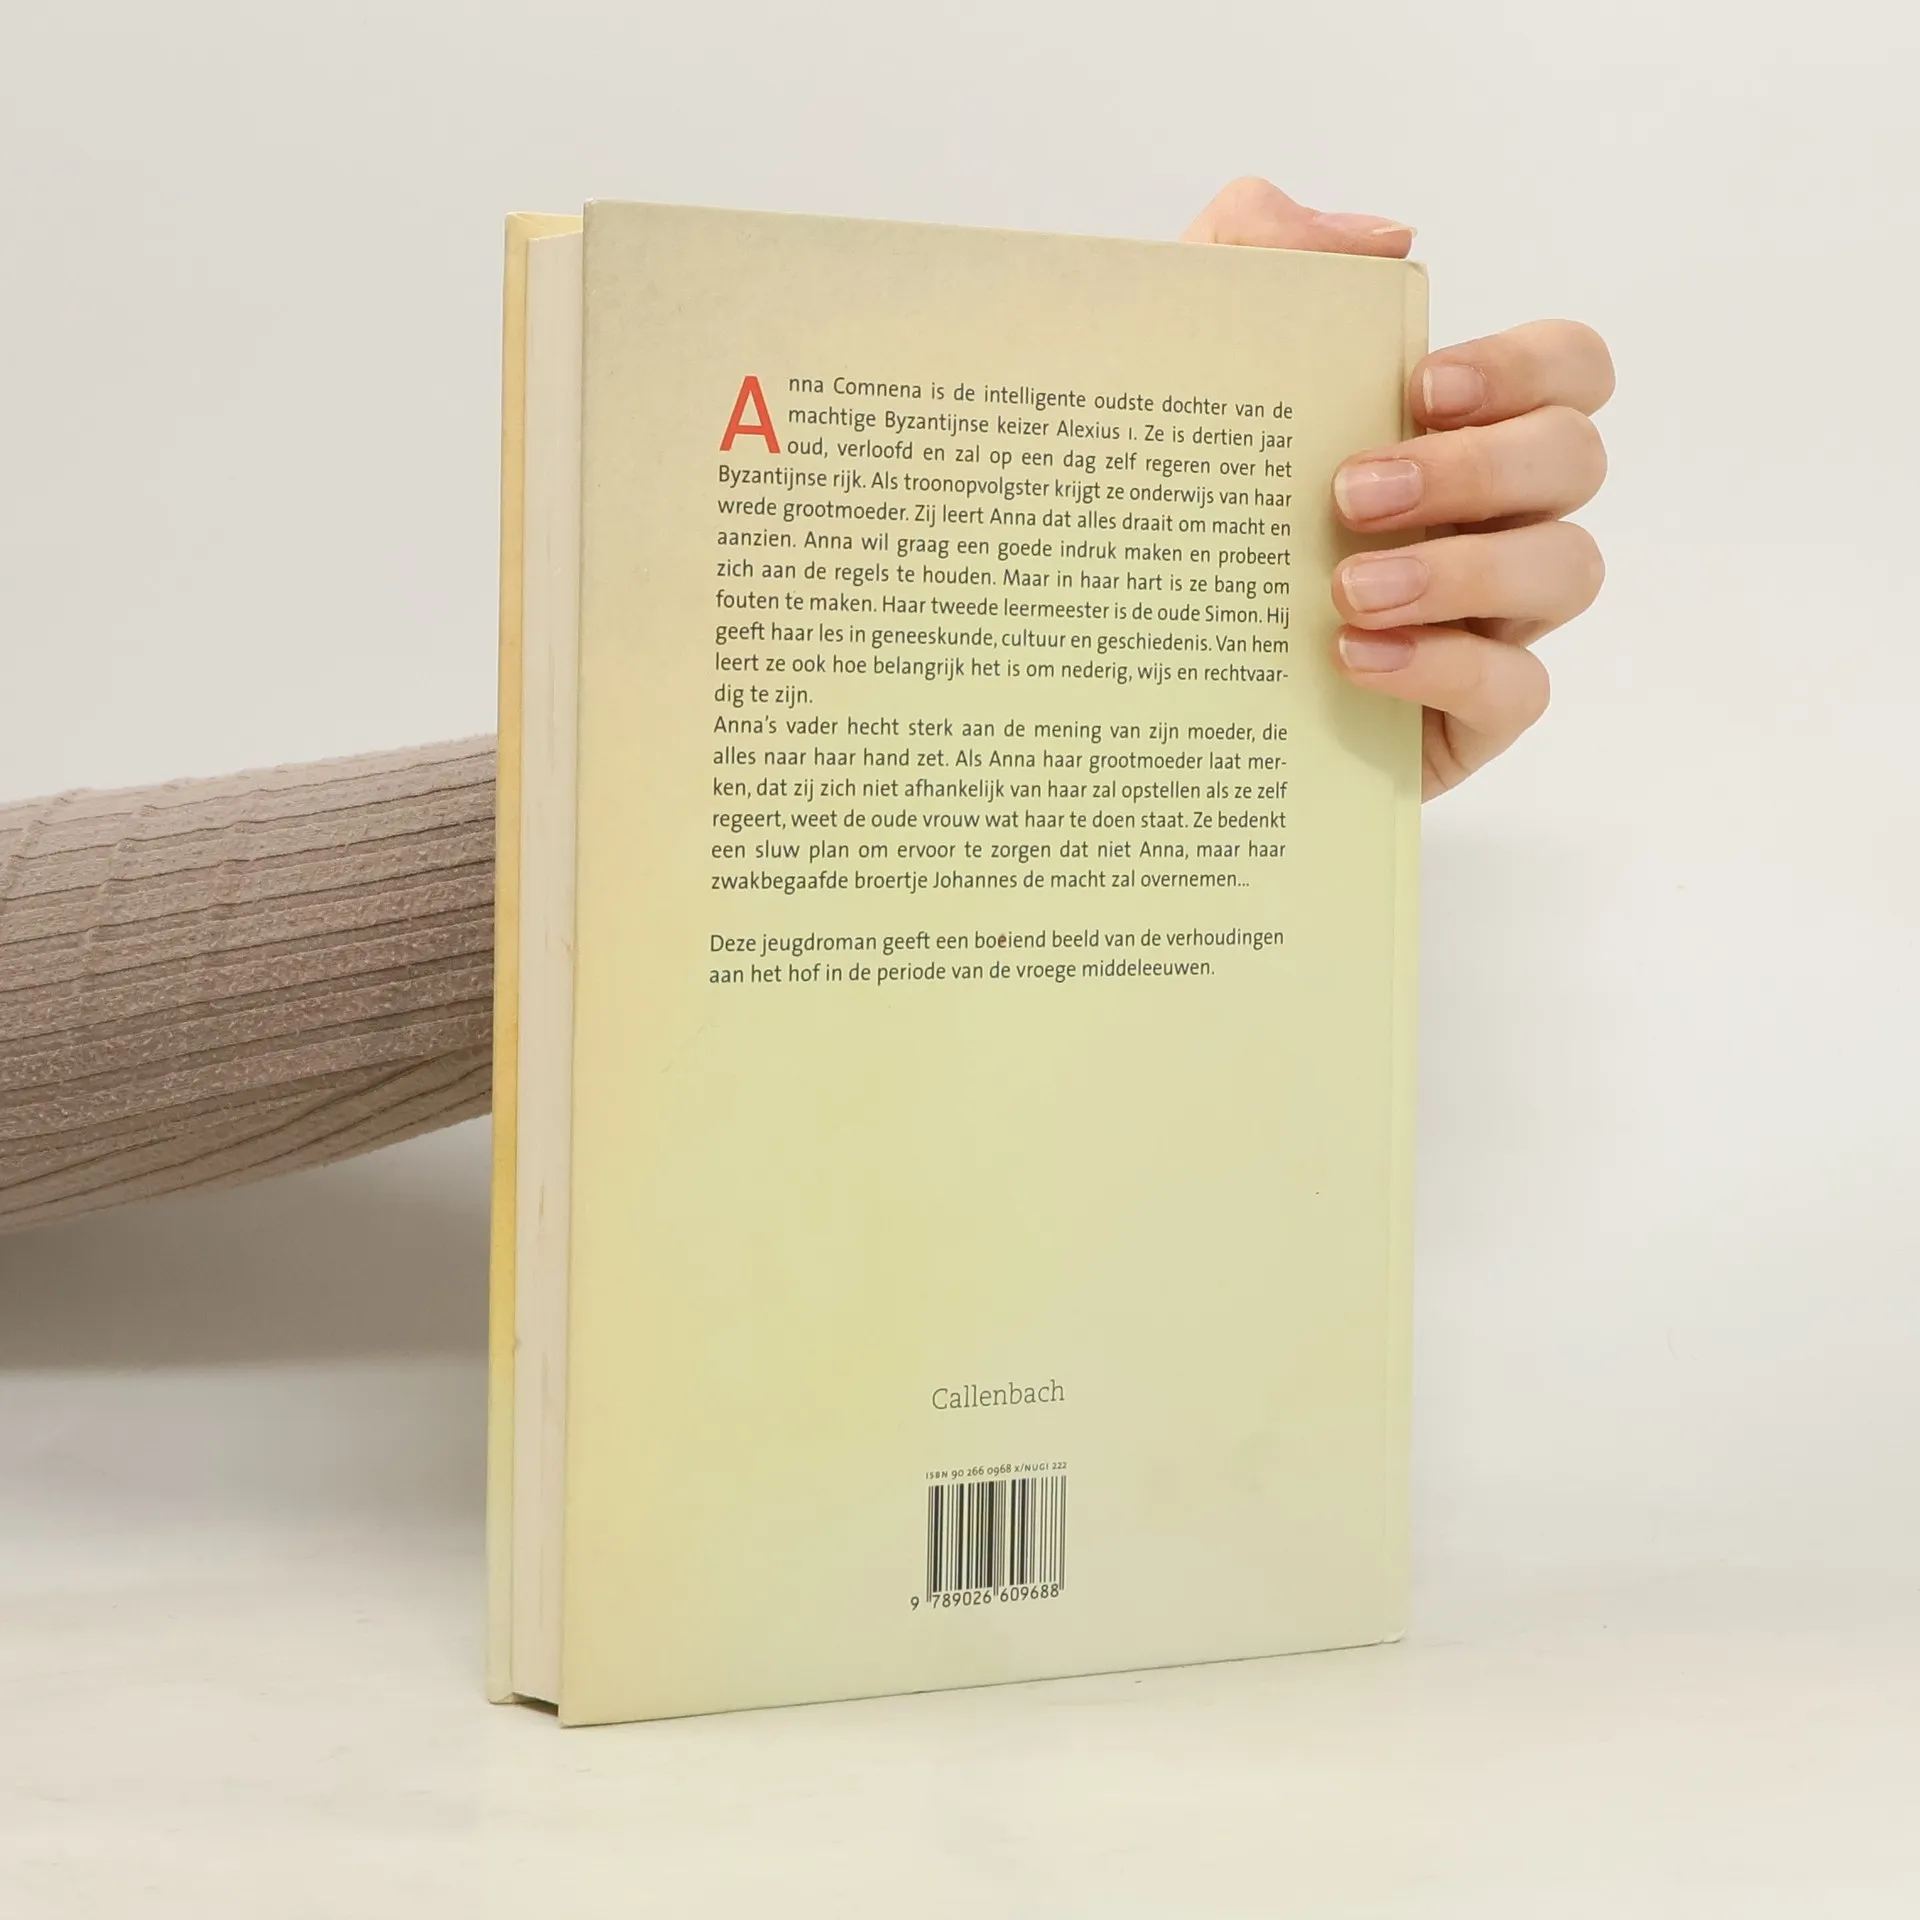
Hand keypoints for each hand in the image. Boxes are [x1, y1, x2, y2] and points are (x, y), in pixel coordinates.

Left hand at [1184, 179, 1612, 797]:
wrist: (1123, 665)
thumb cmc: (1178, 508)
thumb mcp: (1182, 366)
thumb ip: (1255, 252)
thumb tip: (1384, 240)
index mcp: (1455, 431)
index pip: (1568, 370)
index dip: (1526, 367)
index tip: (1417, 388)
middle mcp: (1493, 517)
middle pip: (1574, 462)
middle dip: (1477, 467)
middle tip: (1350, 496)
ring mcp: (1490, 619)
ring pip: (1568, 570)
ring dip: (1464, 571)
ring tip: (1345, 589)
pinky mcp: (1465, 718)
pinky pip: (1517, 689)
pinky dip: (1444, 667)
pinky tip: (1354, 657)